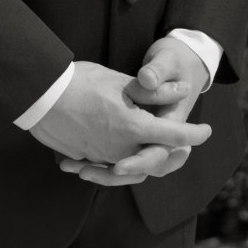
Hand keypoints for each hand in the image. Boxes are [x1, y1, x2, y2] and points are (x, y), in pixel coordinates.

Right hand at [60, 38, 210, 186]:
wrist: (41, 97)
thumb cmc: (81, 82)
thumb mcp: (120, 81)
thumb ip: (154, 90)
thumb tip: (183, 90)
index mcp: (133, 128)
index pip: (175, 135)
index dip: (194, 133)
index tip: (206, 131)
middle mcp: (121, 149)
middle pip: (157, 156)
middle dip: (174, 150)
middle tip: (185, 144)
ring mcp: (103, 157)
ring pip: (136, 164)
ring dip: (148, 156)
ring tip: (157, 146)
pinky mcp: (88, 159)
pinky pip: (112, 165)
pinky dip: (124, 159)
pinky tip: (122, 150)